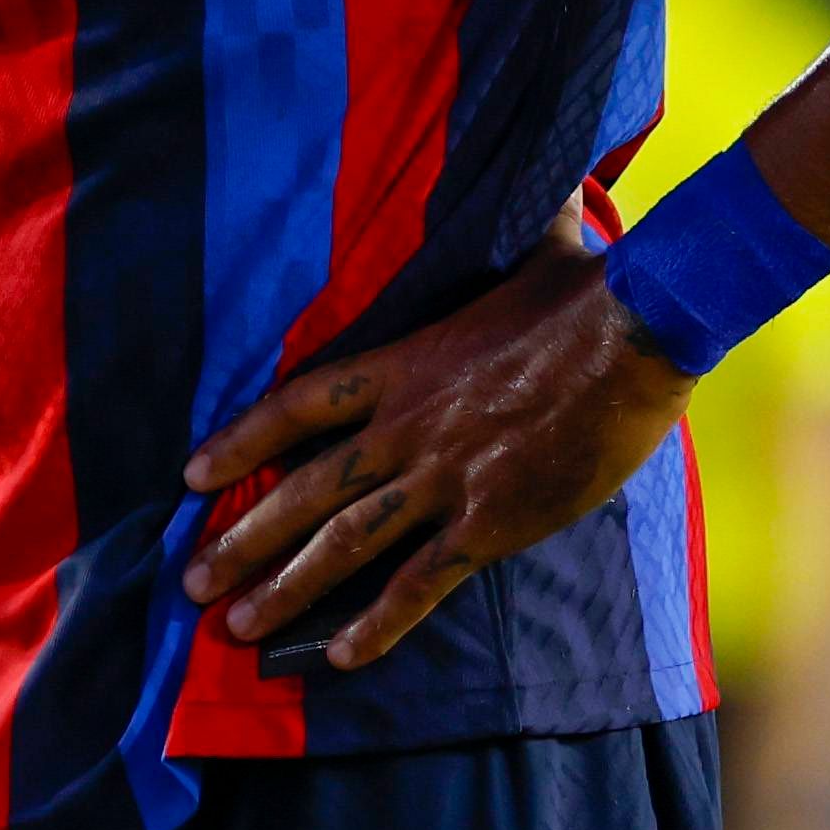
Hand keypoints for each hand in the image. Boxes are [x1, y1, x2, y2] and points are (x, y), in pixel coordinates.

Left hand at [179, 237, 692, 672]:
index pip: (296, 406)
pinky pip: (420, 584)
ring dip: (285, 587)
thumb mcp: (532, 248)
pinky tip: (341, 658)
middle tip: (192, 582)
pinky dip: (379, 623)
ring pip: (343, 542)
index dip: (240, 443)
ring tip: (238, 626)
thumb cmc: (588, 291)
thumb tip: (551, 172)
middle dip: (241, 539)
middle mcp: (406, 426)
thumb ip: (519, 220)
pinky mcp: (490, 521)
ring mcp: (443, 477)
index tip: (191, 477)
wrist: (638, 333)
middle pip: (303, 489)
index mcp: (402, 365)